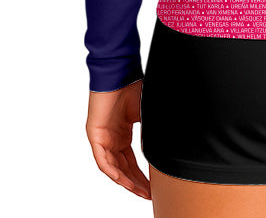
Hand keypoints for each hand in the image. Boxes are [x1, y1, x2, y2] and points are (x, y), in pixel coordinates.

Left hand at [86, 80, 150, 199]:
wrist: (119, 73)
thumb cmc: (133, 87)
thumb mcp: (146, 114)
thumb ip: (152, 131)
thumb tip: (169, 145)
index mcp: (124, 132)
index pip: (132, 160)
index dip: (142, 174)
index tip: (153, 185)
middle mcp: (113, 138)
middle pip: (124, 167)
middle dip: (136, 182)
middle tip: (148, 193)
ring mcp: (103, 138)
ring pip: (114, 167)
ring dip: (126, 181)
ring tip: (139, 191)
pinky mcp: (95, 135)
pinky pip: (103, 160)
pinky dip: (113, 172)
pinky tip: (123, 181)